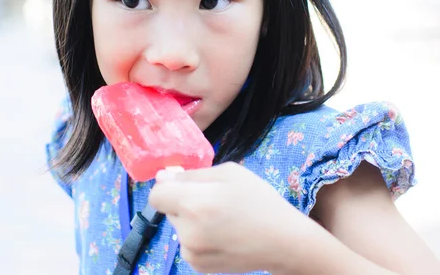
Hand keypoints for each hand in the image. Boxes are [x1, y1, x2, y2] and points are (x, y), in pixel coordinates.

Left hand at [148, 162, 310, 273]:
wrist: (282, 241)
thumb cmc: (260, 200)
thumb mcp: (231, 173)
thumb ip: (192, 174)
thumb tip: (163, 177)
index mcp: (194, 204)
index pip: (156, 195)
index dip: (169, 187)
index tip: (187, 185)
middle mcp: (186, 231)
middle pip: (169, 209)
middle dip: (185, 202)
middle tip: (216, 201)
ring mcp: (190, 252)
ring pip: (179, 226)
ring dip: (191, 219)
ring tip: (222, 219)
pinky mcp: (197, 265)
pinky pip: (187, 242)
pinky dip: (198, 236)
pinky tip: (222, 234)